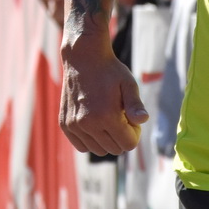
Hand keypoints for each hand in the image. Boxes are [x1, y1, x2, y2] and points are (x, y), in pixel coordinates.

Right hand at [59, 40, 149, 156]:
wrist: (83, 58)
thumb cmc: (110, 71)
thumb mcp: (128, 84)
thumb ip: (136, 105)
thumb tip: (143, 120)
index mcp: (107, 115)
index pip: (129, 145)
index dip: (134, 133)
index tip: (131, 118)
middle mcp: (88, 123)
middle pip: (115, 149)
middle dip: (122, 136)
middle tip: (120, 116)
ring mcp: (74, 125)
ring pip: (99, 151)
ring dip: (106, 140)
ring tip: (107, 119)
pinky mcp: (65, 125)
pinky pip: (82, 146)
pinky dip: (91, 140)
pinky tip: (94, 123)